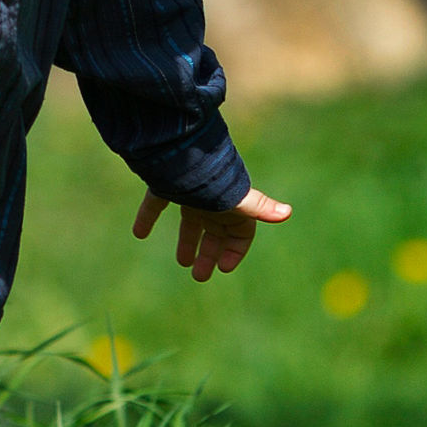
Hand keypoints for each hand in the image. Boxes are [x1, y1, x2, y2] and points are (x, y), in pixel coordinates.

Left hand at [131, 188, 290, 281]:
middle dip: (209, 253)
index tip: (224, 268)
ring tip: (182, 263)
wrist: (182, 149)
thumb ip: (259, 207)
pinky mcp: (164, 184)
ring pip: (189, 221)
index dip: (235, 251)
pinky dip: (147, 217)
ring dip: (187, 241)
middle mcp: (211, 200)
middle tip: (199, 276)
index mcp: (231, 206)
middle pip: (214, 232)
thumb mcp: (237, 197)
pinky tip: (139, 233)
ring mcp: (188, 191)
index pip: (240, 233)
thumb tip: (287, 213)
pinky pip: (155, 204)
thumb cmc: (213, 177)